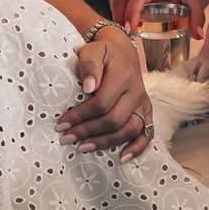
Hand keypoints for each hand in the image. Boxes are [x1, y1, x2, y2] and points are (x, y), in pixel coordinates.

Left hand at [61, 30, 154, 159]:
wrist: (123, 53)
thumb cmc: (102, 54)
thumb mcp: (92, 50)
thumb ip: (89, 65)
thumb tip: (88, 87)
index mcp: (123, 76)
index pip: (101, 103)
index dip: (80, 116)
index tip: (61, 124)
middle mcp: (136, 91)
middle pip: (114, 120)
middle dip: (88, 132)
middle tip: (66, 138)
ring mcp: (143, 103)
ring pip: (129, 130)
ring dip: (105, 143)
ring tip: (83, 148)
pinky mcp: (147, 111)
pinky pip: (147, 133)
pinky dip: (137, 148)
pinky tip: (122, 158)